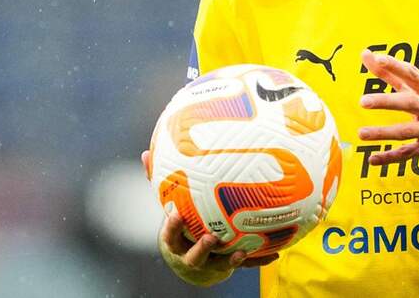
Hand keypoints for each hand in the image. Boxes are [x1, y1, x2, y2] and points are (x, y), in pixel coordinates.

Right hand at [140, 151, 278, 285]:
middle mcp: (191, 254)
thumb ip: (157, 182)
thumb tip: (144, 153)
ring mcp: (211, 262)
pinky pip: (244, 265)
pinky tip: (273, 253)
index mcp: (176, 240)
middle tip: (211, 236)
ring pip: (219, 265)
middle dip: (201, 248)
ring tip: (242, 251)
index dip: (172, 227)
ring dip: (230, 260)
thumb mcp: (168, 204)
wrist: (191, 258)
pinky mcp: (228, 264)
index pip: (170, 235)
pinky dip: (258, 260)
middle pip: (193, 256)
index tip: (176, 215)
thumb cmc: (180, 223)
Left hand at [357, 50, 418, 168]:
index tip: (377, 58)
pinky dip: (390, 157)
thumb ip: (393, 76)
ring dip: (383, 133)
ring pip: (406, 131)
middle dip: (385, 101)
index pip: (411, 74)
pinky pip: (408, 153)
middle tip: (363, 101)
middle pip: (408, 102)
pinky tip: (373, 159)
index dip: (395, 65)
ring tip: (362, 133)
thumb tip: (368, 56)